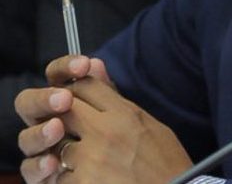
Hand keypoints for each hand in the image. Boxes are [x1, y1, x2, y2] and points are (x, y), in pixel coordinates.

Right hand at [15, 55, 109, 181]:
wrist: (124, 166)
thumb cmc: (117, 133)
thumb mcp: (114, 108)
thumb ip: (102, 88)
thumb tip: (95, 63)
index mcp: (62, 96)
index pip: (56, 75)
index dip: (65, 67)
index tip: (84, 64)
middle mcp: (46, 118)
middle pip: (30, 103)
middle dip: (44, 98)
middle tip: (64, 99)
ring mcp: (42, 146)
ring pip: (27, 137)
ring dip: (40, 132)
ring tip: (56, 128)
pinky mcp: (42, 172)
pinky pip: (31, 169)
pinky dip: (39, 166)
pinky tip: (51, 162)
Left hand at [17, 56, 192, 182]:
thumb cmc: (167, 165)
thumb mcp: (151, 126)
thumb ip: (118, 99)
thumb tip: (95, 65)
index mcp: (126, 114)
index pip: (86, 85)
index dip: (77, 91)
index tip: (80, 102)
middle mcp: (106, 132)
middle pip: (65, 110)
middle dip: (64, 119)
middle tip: (76, 133)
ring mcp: (91, 160)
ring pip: (58, 147)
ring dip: (67, 156)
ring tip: (89, 165)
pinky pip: (59, 179)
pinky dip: (70, 181)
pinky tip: (90, 181)